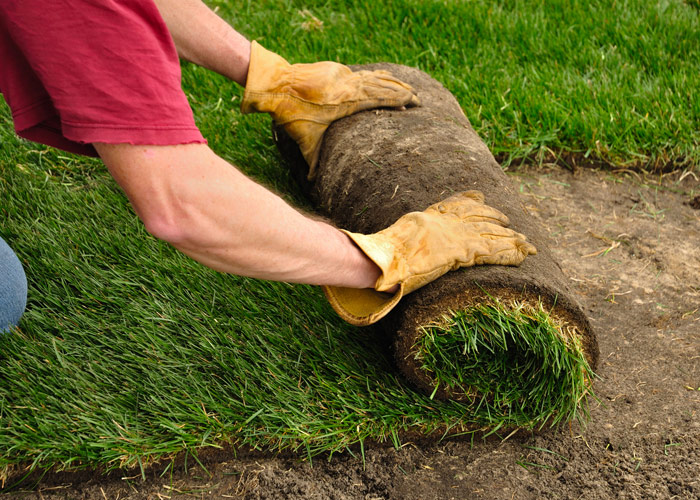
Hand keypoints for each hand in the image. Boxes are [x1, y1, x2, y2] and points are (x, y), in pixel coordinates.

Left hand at [240, 41, 418, 178]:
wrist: (274, 84)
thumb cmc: (291, 114)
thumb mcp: (305, 140)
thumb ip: (312, 161)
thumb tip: (312, 183)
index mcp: (348, 101)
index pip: (381, 98)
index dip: (399, 99)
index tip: (414, 103)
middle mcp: (349, 85)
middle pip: (383, 85)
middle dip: (403, 91)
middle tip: (419, 98)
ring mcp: (342, 74)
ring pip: (374, 76)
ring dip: (391, 81)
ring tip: (407, 86)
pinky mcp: (334, 69)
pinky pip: (361, 74)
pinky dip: (375, 77)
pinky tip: (382, 78)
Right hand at [322, 191, 536, 325]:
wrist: (385, 258)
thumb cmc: (381, 255)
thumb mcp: (391, 242)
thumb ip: (401, 241)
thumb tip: (389, 258)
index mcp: (429, 217)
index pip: (456, 204)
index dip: (473, 202)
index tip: (482, 198)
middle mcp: (446, 222)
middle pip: (479, 217)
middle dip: (498, 220)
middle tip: (512, 225)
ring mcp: (457, 235)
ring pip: (492, 234)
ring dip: (511, 239)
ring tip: (528, 245)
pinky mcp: (464, 251)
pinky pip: (494, 251)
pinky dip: (510, 253)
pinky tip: (523, 255)